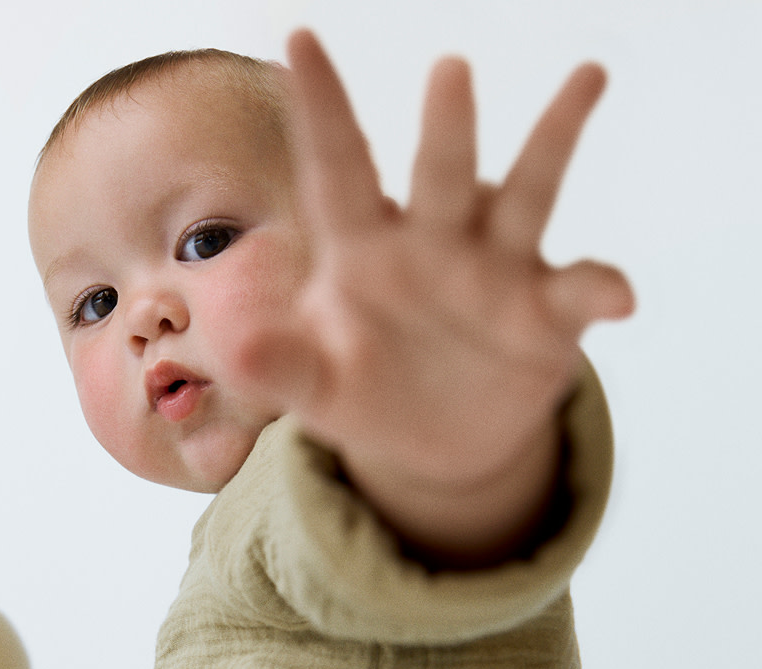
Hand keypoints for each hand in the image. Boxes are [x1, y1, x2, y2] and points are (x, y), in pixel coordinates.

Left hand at [244, 30, 632, 564]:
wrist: (433, 442)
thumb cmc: (362, 392)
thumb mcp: (313, 386)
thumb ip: (278, 366)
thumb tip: (237, 350)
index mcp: (363, 250)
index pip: (338, 169)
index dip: (322, 110)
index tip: (300, 38)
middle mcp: (433, 242)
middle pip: (439, 174)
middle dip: (445, 127)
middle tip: (447, 69)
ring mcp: (496, 270)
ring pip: (526, 195)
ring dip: (551, 140)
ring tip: (585, 77)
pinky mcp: (548, 314)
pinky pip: (580, 289)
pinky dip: (600, 287)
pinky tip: (617, 296)